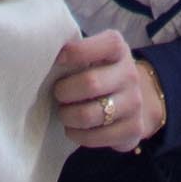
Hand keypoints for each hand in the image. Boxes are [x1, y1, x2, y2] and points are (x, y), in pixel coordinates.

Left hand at [49, 29, 164, 153]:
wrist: (132, 100)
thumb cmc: (99, 72)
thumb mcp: (93, 54)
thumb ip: (74, 52)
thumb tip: (45, 55)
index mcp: (118, 50)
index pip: (104, 44)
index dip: (77, 52)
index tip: (58, 60)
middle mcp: (130, 74)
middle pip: (90, 84)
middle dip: (64, 92)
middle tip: (58, 94)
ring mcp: (134, 103)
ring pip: (88, 115)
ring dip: (67, 116)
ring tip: (65, 113)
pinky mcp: (133, 129)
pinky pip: (95, 137)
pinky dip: (77, 135)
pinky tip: (75, 128)